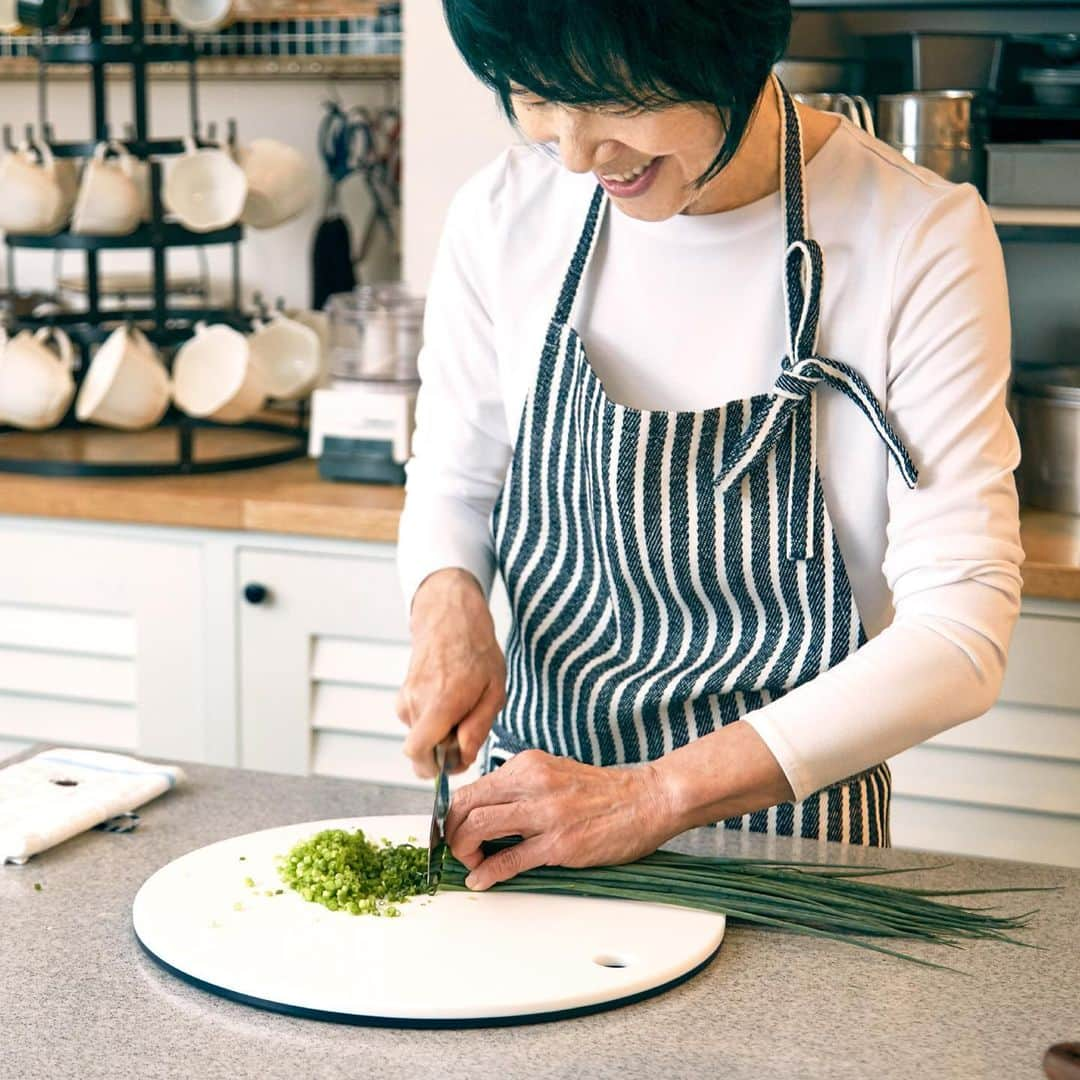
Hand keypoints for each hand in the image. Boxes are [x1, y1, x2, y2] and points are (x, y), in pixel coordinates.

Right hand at [397, 568, 505, 778]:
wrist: (451, 617)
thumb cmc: (477, 652)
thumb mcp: (494, 689)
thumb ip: (478, 727)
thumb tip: (462, 757)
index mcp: (441, 702)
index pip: (417, 752)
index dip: (434, 768)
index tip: (456, 760)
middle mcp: (417, 701)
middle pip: (420, 750)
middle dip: (442, 751)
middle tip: (466, 730)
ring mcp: (406, 696)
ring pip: (420, 735)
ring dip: (440, 732)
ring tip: (461, 706)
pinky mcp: (403, 694)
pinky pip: (416, 721)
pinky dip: (432, 719)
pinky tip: (448, 699)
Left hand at [444, 750, 675, 889]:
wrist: (648, 799)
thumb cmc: (604, 791)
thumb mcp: (555, 772)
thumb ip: (522, 786)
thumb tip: (491, 808)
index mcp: (528, 765)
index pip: (472, 787)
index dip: (455, 813)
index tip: (456, 829)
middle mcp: (532, 782)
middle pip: (467, 804)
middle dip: (452, 832)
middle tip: (457, 849)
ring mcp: (545, 813)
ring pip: (479, 826)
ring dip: (464, 850)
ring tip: (469, 863)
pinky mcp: (559, 843)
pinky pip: (509, 859)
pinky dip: (487, 872)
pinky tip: (481, 880)